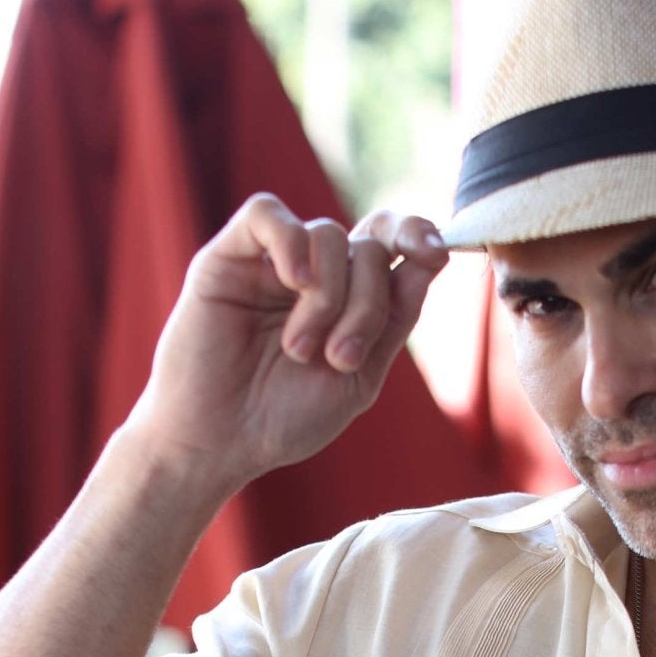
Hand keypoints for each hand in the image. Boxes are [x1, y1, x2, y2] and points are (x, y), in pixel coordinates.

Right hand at [122, 195, 449, 500]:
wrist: (219, 442)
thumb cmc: (283, 418)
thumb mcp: (359, 378)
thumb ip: (394, 320)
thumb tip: (431, 258)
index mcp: (348, 300)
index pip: (389, 243)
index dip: (417, 234)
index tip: (436, 252)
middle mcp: (313, 274)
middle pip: (367, 247)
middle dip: (367, 304)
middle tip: (339, 359)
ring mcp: (272, 261)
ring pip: (326, 234)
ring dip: (327, 297)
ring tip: (299, 350)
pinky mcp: (229, 255)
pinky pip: (267, 214)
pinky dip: (290, 244)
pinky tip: (292, 283)